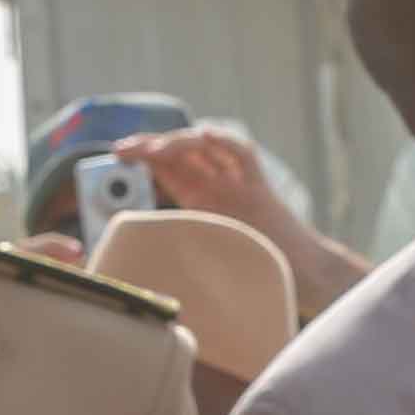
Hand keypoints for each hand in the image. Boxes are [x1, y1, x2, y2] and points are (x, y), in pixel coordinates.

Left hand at [111, 126, 364, 305]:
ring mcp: (239, 184)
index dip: (143, 156)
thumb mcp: (201, 253)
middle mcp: (218, 186)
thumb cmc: (251, 273)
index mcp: (202, 199)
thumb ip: (177, 239)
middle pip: (182, 152)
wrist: (297, 278)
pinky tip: (206, 136)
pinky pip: (244, 158)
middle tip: (124, 150)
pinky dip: (226, 143)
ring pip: (207, 148)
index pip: (168, 166)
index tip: (118, 155)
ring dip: (178, 143)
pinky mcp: (260, 189)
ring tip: (154, 149)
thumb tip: (138, 240)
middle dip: (151, 146)